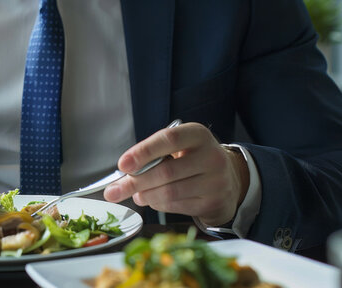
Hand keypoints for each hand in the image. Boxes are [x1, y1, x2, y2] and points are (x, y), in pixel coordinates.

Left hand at [103, 122, 248, 225]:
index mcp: (198, 135)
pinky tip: (153, 199)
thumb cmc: (192, 160)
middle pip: (165, 171)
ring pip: (169, 192)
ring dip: (145, 196)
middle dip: (134, 182)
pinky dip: (158, 204)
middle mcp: (211, 156)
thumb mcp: (178, 148)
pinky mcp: (213, 202)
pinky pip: (176, 206)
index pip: (169, 139)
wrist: (228, 179)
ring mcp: (215, 181)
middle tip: (113, 191)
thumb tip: (124, 175)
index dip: (143, 152)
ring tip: (136, 194)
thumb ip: (154, 156)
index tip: (122, 165)